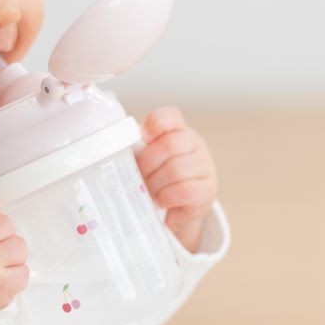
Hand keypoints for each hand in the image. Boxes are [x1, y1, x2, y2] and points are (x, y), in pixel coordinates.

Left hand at [135, 106, 217, 251]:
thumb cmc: (158, 178)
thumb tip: (116, 150)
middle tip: (140, 176)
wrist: (179, 208)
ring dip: (156, 184)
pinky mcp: (208, 190)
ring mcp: (205, 167)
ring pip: (176, 170)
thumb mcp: (147, 159)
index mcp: (179, 131)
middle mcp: (196, 145)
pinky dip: (166, 197)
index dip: (156, 122)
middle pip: (170, 144)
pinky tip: (161, 200)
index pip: (171, 116)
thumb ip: (137, 149)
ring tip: (150, 191)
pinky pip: (183, 191)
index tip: (143, 136)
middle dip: (148, 164)